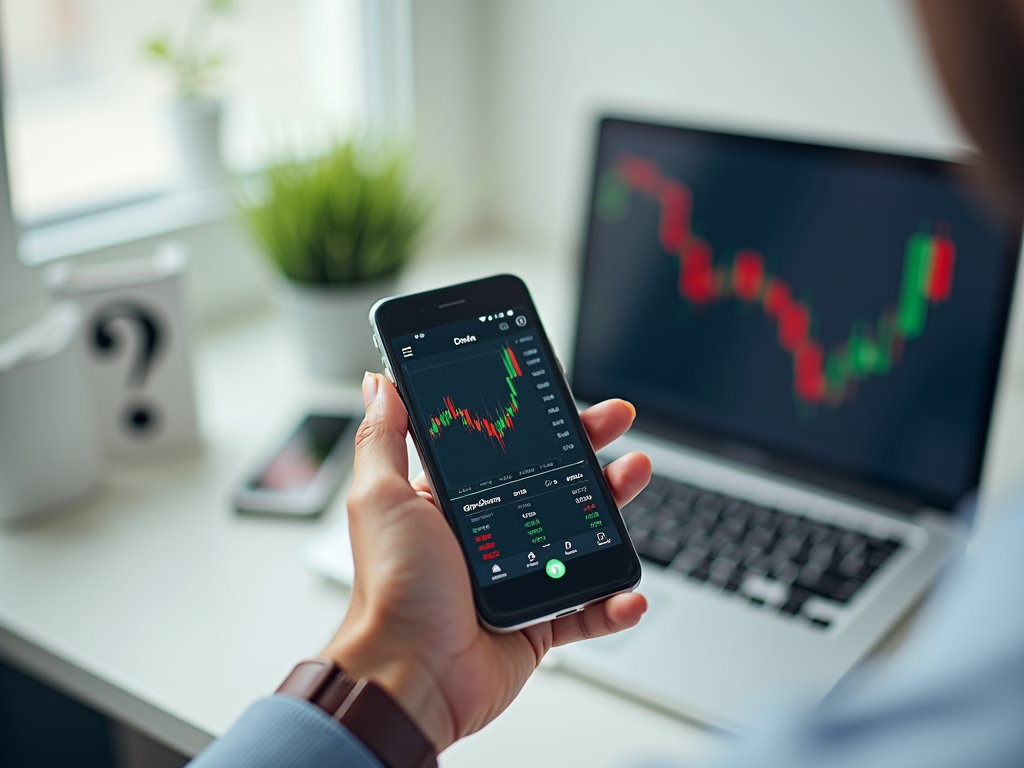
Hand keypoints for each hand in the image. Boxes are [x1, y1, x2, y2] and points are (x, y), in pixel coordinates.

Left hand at [322, 373, 650, 751]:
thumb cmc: (390, 589)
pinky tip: (629, 590)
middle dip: (590, 449)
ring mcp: (517, 577)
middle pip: (553, 483)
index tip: (566, 396)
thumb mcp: (381, 498)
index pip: (507, 449)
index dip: (540, 421)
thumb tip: (380, 383)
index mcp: (452, 503)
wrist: (408, 676)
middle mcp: (488, 535)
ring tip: (633, 477)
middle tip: (617, 421)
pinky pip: (586, 608)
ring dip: (613, 507)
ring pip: (579, 535)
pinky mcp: (537, 623)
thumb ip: (384, 438)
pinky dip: (612, 601)